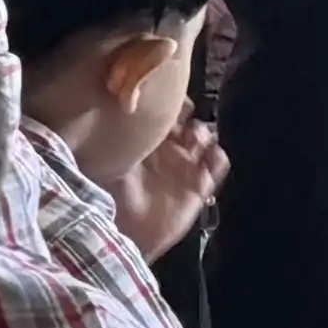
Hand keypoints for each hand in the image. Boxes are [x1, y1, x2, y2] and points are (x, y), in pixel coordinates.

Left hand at [116, 118, 229, 262]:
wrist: (123, 230)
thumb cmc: (109, 191)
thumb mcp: (110, 156)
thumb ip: (118, 134)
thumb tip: (117, 104)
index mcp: (143, 141)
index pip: (163, 114)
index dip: (169, 104)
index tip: (168, 98)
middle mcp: (166, 150)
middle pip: (187, 122)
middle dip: (188, 117)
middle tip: (183, 117)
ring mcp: (184, 167)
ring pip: (205, 140)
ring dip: (203, 135)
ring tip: (194, 138)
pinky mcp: (199, 185)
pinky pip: (217, 165)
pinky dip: (217, 156)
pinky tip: (209, 155)